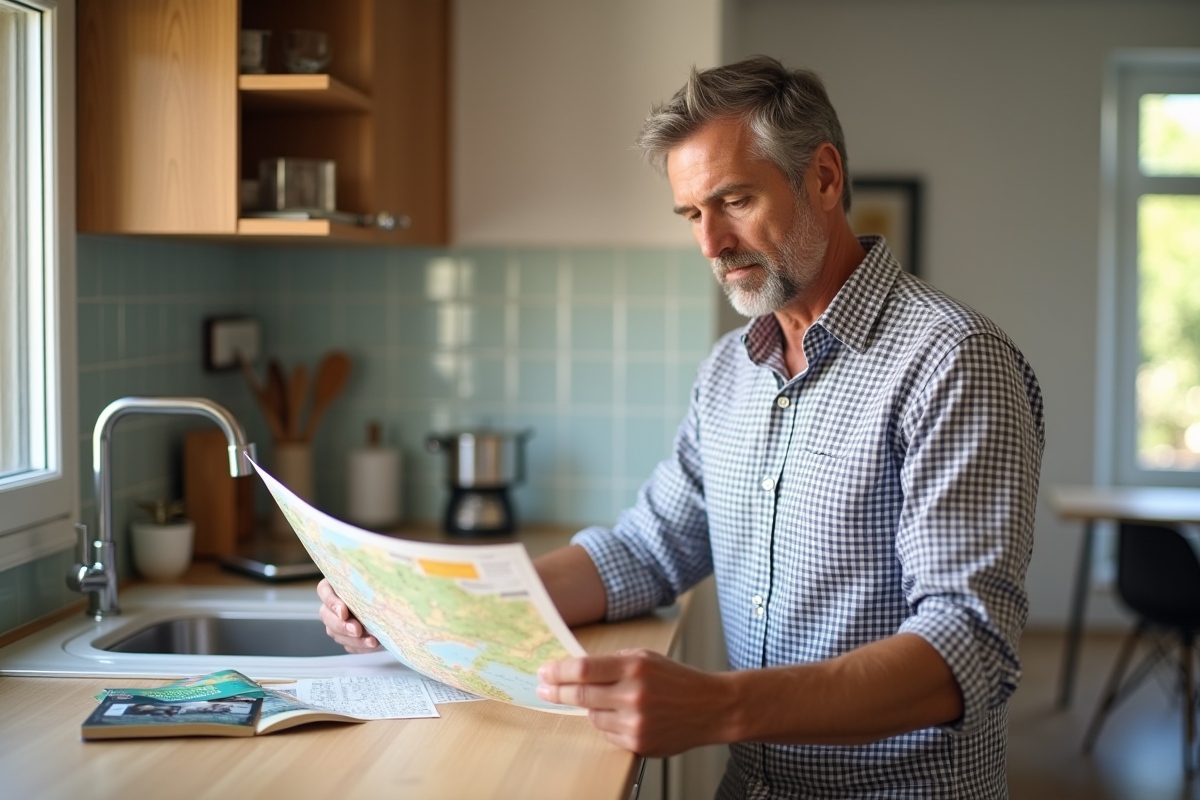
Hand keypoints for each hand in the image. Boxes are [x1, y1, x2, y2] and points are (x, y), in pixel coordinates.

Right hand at [316, 578, 380, 652]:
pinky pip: (348, 644)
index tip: (344, 611)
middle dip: (342, 625)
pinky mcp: (346, 636)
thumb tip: (380, 572)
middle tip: (357, 630)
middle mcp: (333, 603)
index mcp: (335, 584)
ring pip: (335, 633)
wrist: (393, 604)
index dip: (332, 602)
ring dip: (353, 639)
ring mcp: (337, 621)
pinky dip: (360, 647)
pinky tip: (371, 645)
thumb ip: (372, 578)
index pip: (324, 590)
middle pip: (326, 615)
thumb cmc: (383, 584)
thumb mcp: (377, 578)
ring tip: (371, 641)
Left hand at [536, 649, 731, 756]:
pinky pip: (607, 733)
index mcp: (634, 666)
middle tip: (543, 688)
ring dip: (591, 707)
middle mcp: (634, 694)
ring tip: (609, 700)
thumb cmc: (677, 679)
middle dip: (557, 691)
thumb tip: (573, 669)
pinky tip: (625, 715)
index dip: (559, 671)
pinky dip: (608, 723)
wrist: (710, 707)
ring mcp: (635, 722)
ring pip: (592, 716)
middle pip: (581, 694)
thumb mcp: (646, 658)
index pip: (584, 669)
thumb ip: (611, 662)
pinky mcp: (638, 743)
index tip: (544, 672)